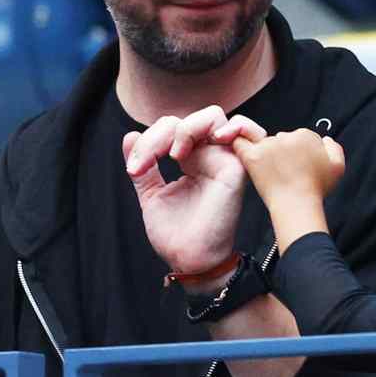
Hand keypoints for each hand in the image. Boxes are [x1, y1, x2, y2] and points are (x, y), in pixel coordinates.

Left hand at [123, 106, 265, 274]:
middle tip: (146, 161)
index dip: (149, 141)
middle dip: (160, 134)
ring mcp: (224, 159)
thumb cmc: (175, 234)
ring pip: (213, 117)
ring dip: (188, 128)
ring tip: (175, 153)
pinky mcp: (236, 169)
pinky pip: (246, 132)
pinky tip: (211, 139)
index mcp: (191, 159)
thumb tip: (129, 135)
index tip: (134, 169)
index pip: (172, 128)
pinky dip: (235, 126)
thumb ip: (144, 165)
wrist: (188, 259)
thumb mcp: (151, 194)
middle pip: (188, 119)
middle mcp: (209, 156)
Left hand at [232, 129, 344, 209]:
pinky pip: (240, 142)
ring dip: (267, 155)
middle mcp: (286, 136)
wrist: (297, 206)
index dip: (300, 152)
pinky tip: (237, 148)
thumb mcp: (338, 167)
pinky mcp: (253, 156)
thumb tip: (325, 140)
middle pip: (282, 139)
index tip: (299, 167)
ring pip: (265, 144)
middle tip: (286, 172)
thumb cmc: (316, 190)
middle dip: (283, 152)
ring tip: (274, 175)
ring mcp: (269, 146)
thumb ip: (334, 148)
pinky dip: (237, 142)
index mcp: (307, 135)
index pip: (300, 137)